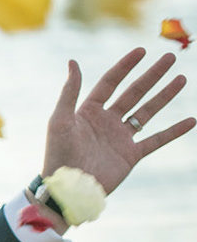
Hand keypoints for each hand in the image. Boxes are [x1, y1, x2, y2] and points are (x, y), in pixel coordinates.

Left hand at [45, 48, 193, 195]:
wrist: (67, 190)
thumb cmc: (58, 155)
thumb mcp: (60, 120)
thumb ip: (69, 91)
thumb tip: (73, 61)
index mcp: (88, 112)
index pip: (110, 83)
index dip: (125, 66)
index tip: (142, 50)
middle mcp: (106, 122)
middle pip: (133, 93)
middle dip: (152, 75)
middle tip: (170, 58)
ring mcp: (120, 138)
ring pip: (147, 112)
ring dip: (165, 96)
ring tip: (181, 79)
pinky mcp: (130, 156)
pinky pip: (156, 140)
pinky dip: (174, 131)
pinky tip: (191, 120)